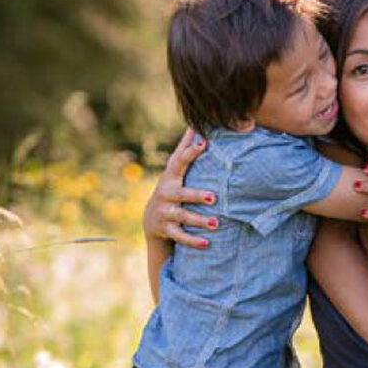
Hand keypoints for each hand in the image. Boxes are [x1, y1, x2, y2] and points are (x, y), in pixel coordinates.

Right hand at [142, 128, 216, 248]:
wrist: (151, 219)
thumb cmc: (171, 188)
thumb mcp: (174, 170)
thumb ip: (184, 149)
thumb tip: (194, 123)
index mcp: (171, 177)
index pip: (180, 162)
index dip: (190, 152)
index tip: (203, 144)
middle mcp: (166, 194)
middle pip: (181, 194)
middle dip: (196, 195)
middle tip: (214, 197)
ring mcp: (165, 212)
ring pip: (182, 216)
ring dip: (199, 220)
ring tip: (216, 223)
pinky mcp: (166, 229)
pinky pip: (179, 236)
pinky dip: (192, 240)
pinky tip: (207, 243)